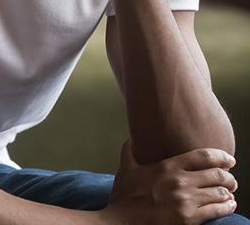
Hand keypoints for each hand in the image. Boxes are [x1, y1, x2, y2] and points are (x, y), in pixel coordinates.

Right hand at [101, 142, 237, 223]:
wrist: (121, 223)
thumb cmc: (124, 198)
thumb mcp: (125, 170)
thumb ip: (130, 151)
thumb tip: (131, 137)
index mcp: (167, 167)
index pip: (203, 156)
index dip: (221, 156)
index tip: (229, 159)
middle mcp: (179, 182)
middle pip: (217, 175)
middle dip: (229, 177)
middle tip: (231, 179)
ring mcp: (186, 201)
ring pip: (221, 193)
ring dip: (229, 193)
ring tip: (229, 194)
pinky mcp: (190, 219)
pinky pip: (218, 211)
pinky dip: (227, 207)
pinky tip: (228, 206)